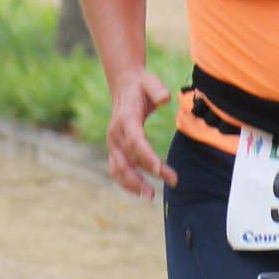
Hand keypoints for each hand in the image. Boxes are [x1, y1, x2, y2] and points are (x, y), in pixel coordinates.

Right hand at [106, 69, 175, 196]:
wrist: (124, 85)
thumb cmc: (142, 85)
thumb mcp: (151, 81)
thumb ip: (158, 89)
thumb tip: (165, 98)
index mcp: (125, 118)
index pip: (135, 141)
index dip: (146, 157)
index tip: (160, 171)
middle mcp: (115, 133)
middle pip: (128, 159)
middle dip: (143, 176)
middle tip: (162, 188)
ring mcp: (112, 143)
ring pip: (119, 168)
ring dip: (133, 184)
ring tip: (151, 196)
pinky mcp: (114, 149)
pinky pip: (116, 169)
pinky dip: (125, 183)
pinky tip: (139, 193)